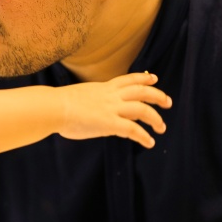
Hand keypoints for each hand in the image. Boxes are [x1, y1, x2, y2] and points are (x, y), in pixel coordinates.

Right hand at [56, 72, 170, 147]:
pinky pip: (133, 129)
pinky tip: (149, 143)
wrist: (53, 107)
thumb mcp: (82, 98)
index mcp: (103, 88)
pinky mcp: (109, 123)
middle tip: (168, 102)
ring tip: (161, 127)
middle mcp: (111, 96)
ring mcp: (111, 108)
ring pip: (142, 109)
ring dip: (155, 118)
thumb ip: (96, 103)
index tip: (154, 79)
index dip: (143, 79)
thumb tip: (103, 113)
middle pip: (141, 91)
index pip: (128, 79)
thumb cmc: (59, 105)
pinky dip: (143, 136)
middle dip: (157, 96)